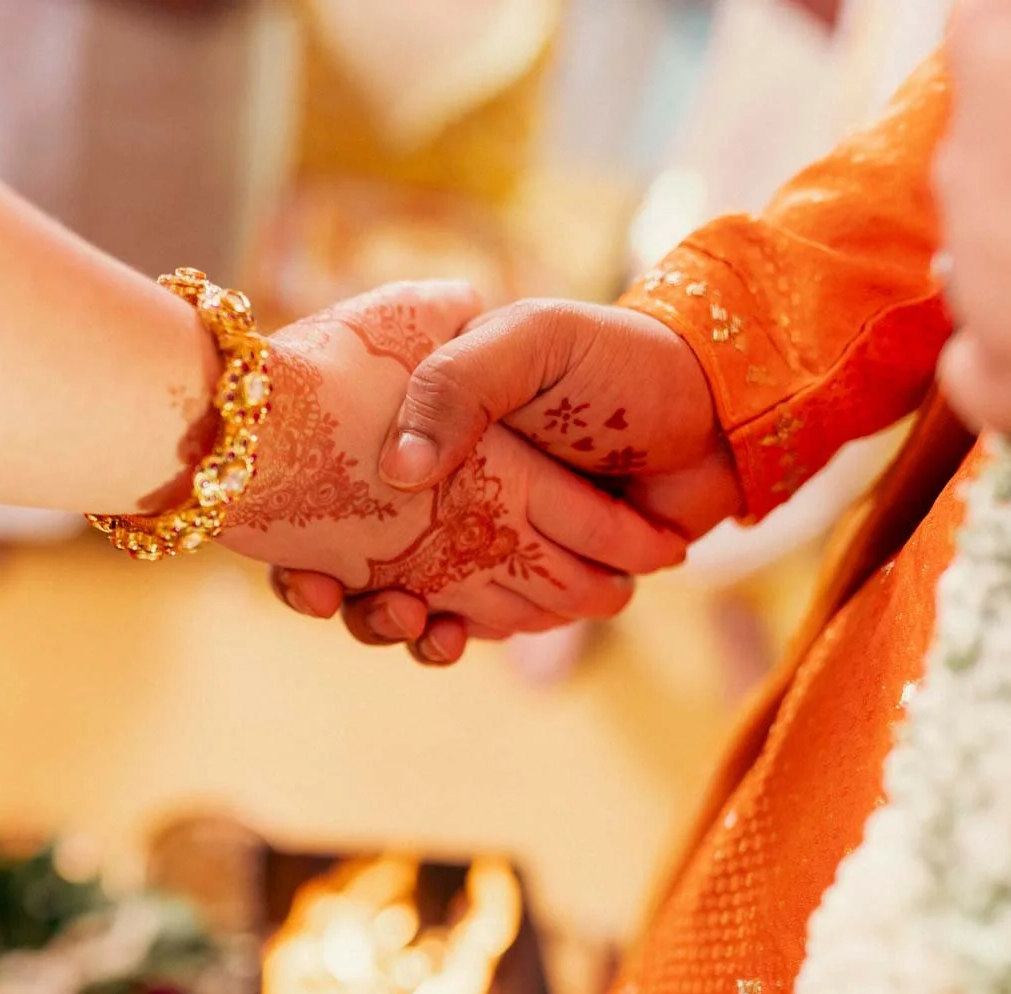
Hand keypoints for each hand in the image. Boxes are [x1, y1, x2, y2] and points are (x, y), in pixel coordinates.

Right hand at [271, 299, 738, 661]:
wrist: (715, 408)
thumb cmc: (615, 358)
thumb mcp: (526, 342)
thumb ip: (458, 386)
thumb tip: (402, 470)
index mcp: (428, 431)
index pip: (338, 488)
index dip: (301, 531)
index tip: (294, 563)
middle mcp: (445, 490)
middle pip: (361, 561)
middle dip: (344, 593)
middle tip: (347, 600)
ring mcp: (486, 540)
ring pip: (415, 600)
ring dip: (399, 625)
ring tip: (414, 623)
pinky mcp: (531, 581)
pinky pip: (480, 621)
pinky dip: (460, 634)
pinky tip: (453, 634)